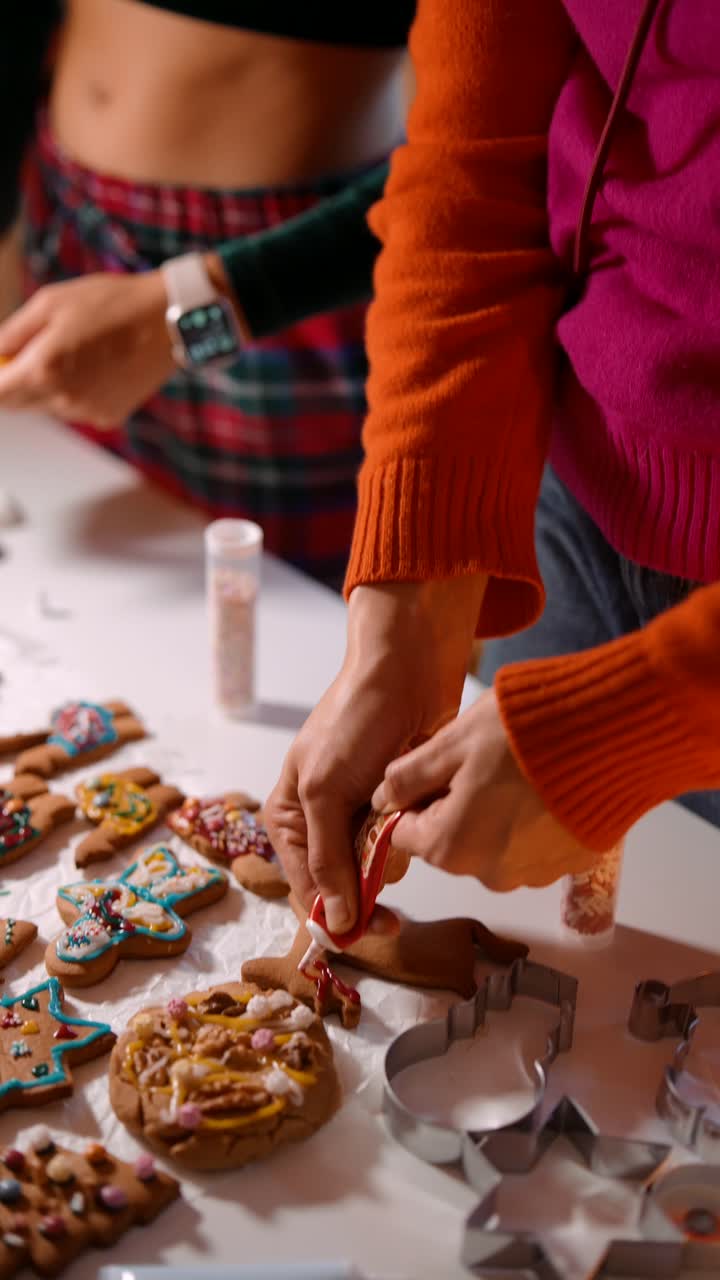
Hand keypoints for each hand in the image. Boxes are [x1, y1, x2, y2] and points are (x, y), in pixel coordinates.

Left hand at [0, 270, 173, 427]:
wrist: (166, 321)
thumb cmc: (113, 304)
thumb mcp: (50, 302)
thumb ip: (12, 333)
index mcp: (44, 369)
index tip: (1, 363)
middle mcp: (64, 399)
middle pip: (18, 404)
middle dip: (17, 380)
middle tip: (34, 350)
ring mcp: (88, 412)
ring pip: (48, 407)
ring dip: (49, 387)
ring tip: (77, 353)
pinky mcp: (108, 416)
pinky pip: (77, 410)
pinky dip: (77, 393)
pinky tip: (96, 367)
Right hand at [264, 576, 486, 934]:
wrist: (406, 671)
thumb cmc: (354, 720)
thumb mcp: (326, 789)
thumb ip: (327, 857)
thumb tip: (333, 922)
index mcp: (288, 819)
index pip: (305, 889)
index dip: (335, 917)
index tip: (371, 931)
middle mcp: (320, 824)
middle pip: (340, 889)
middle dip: (367, 893)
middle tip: (394, 917)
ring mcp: (360, 817)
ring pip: (376, 871)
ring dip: (392, 859)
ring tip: (398, 825)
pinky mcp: (395, 808)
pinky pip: (402, 846)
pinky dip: (411, 838)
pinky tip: (415, 813)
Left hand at [372, 688, 597, 890]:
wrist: (612, 737)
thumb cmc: (527, 735)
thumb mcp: (453, 743)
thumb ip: (409, 775)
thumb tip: (383, 797)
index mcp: (450, 846)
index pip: (406, 834)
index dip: (413, 800)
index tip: (432, 770)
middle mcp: (488, 874)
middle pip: (451, 842)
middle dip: (454, 805)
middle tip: (479, 761)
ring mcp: (533, 873)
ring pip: (492, 845)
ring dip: (494, 814)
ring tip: (516, 770)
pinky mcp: (568, 864)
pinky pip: (534, 846)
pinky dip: (532, 821)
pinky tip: (545, 786)